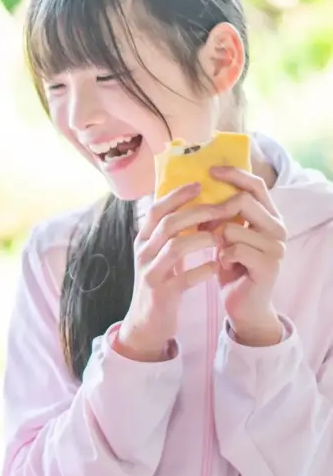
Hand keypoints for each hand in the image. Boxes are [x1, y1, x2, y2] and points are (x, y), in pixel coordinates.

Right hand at [116, 183, 220, 361]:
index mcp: (142, 240)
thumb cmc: (158, 282)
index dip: (176, 195)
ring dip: (202, 239)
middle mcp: (143, 253)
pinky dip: (203, 270)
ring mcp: (151, 273)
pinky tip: (217, 267)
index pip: (156, 210)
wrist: (146, 322)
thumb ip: (169, 234)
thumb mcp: (157, 255)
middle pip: (168, 224)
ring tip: (222, 236)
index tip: (199, 184)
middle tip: (222, 207)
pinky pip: (185, 278)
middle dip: (197, 212)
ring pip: (176, 247)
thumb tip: (190, 205)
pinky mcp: (162, 293)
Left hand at [210, 166, 285, 345]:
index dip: (234, 174)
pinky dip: (222, 256)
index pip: (255, 185)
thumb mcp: (223, 234)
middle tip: (205, 228)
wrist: (242, 304)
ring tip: (220, 253)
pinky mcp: (269, 265)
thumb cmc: (231, 265)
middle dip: (216, 212)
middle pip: (243, 201)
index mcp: (268, 216)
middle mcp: (278, 227)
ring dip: (217, 241)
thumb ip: (221, 213)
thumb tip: (197, 187)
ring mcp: (276, 246)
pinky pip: (234, 249)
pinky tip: (224, 265)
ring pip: (232, 227)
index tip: (209, 171)